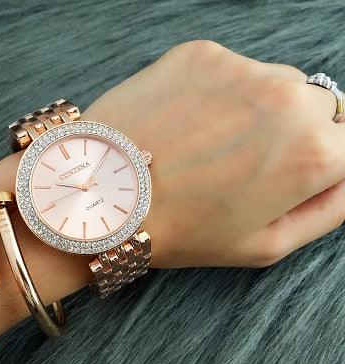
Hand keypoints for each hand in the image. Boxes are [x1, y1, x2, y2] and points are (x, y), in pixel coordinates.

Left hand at [82, 40, 344, 267]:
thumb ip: (327, 209)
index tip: (288, 170)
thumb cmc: (183, 229)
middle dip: (291, 133)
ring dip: (257, 109)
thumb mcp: (266, 244)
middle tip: (243, 161)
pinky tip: (188, 122)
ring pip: (275, 84)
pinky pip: (232, 70)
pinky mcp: (201, 54)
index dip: (319, 160)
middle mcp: (286, 98)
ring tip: (210, 143)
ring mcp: (241, 69)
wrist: (107, 196)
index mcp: (312, 153)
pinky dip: (220, 93)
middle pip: (315, 108)